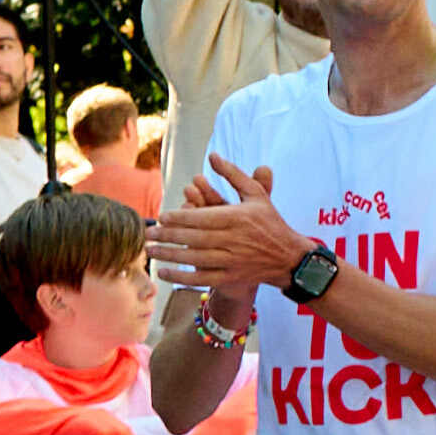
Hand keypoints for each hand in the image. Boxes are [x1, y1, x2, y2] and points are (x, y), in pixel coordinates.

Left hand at [151, 153, 310, 294]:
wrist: (289, 257)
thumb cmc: (269, 221)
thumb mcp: (256, 194)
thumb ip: (233, 175)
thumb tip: (213, 156)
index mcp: (239, 218)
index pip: (203, 218)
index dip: (179, 218)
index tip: (161, 217)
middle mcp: (235, 240)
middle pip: (194, 238)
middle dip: (167, 236)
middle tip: (147, 234)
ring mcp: (233, 260)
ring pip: (195, 258)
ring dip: (169, 255)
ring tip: (149, 250)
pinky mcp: (231, 277)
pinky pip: (202, 278)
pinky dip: (181, 277)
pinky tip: (164, 272)